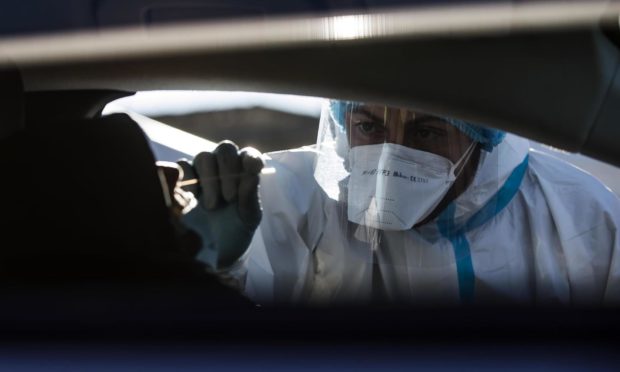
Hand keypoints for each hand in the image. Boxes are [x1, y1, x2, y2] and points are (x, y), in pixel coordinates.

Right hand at [177, 141, 263, 269]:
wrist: (212, 250)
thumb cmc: (236, 230)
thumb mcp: (248, 218)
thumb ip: (251, 198)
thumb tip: (252, 175)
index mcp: (245, 172)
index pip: (249, 154)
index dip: (250, 158)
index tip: (252, 169)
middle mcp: (224, 167)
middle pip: (225, 150)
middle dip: (228, 171)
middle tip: (229, 198)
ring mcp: (203, 172)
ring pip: (204, 156)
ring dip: (210, 178)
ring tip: (212, 206)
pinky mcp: (184, 181)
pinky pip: (183, 166)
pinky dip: (187, 176)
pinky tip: (193, 196)